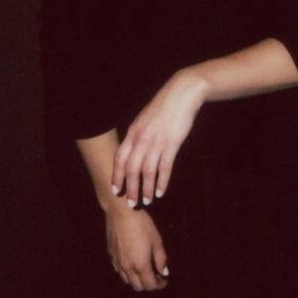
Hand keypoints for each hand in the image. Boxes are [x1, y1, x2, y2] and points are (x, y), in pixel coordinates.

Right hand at [105, 204, 168, 291]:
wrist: (120, 212)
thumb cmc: (141, 224)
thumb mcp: (156, 240)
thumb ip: (161, 259)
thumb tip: (164, 272)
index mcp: (140, 265)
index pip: (150, 285)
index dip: (159, 285)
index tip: (164, 280)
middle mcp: (127, 267)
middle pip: (138, 287)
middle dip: (148, 285)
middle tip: (156, 277)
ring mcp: (117, 262)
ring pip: (127, 280)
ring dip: (137, 280)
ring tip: (144, 271)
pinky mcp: (111, 256)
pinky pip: (119, 271)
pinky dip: (127, 273)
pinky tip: (133, 263)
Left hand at [111, 68, 206, 207]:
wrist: (181, 94)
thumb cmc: (163, 107)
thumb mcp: (144, 120)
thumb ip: (137, 135)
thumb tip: (133, 150)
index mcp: (133, 133)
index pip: (120, 158)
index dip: (117, 176)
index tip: (116, 190)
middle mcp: (141, 139)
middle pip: (132, 169)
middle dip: (130, 188)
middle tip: (131, 203)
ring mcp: (156, 142)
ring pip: (148, 172)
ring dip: (146, 189)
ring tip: (147, 201)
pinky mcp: (171, 144)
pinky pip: (164, 168)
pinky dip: (162, 182)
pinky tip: (161, 192)